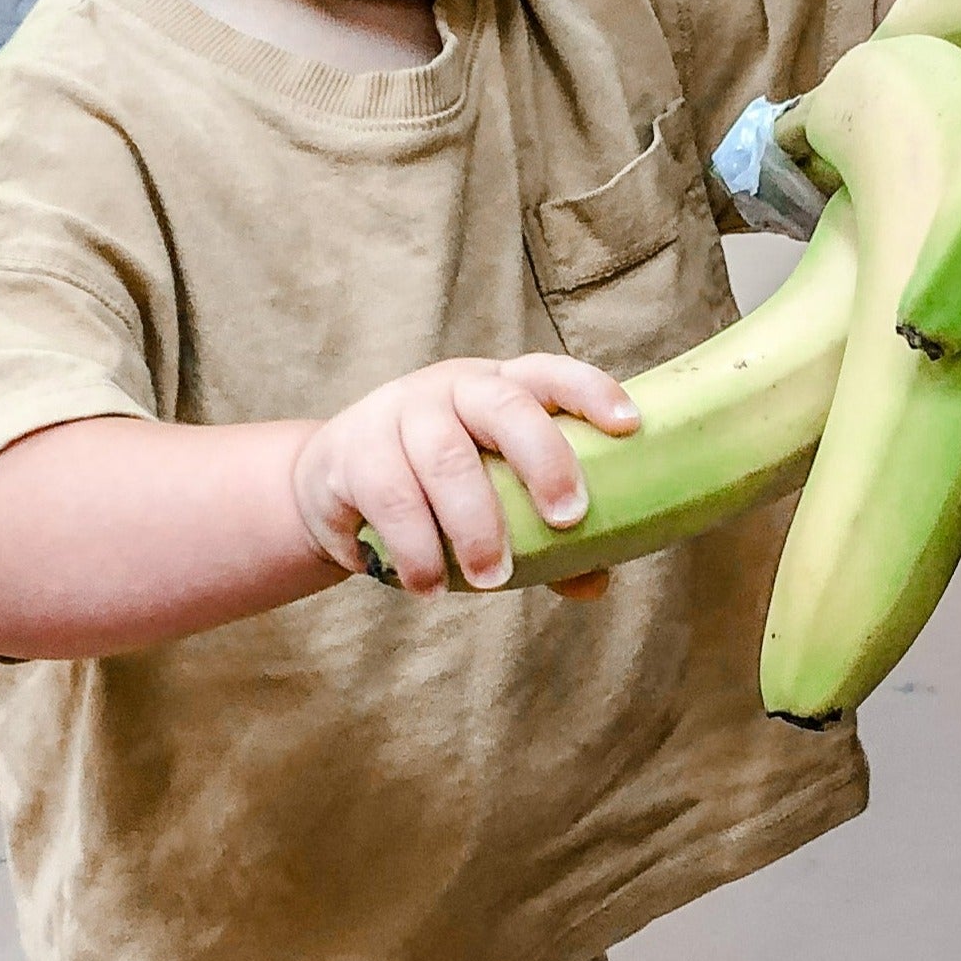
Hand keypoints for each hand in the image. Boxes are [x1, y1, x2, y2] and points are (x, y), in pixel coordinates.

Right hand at [291, 353, 637, 595]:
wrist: (331, 485)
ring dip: (475, 524)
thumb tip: (594, 583)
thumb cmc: (435, 489)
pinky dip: (416, 549)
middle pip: (502, 407)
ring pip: (444, 458)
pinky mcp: (353, 454)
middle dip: (543, 460)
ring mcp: (398, 415)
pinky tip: (430, 586)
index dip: (591, 393)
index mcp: (497, 388)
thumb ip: (542, 536)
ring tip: (492, 579)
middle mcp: (450, 389)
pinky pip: (390, 499)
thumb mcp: (491, 499)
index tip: (629, 427)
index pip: (549, 374)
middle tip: (567, 519)